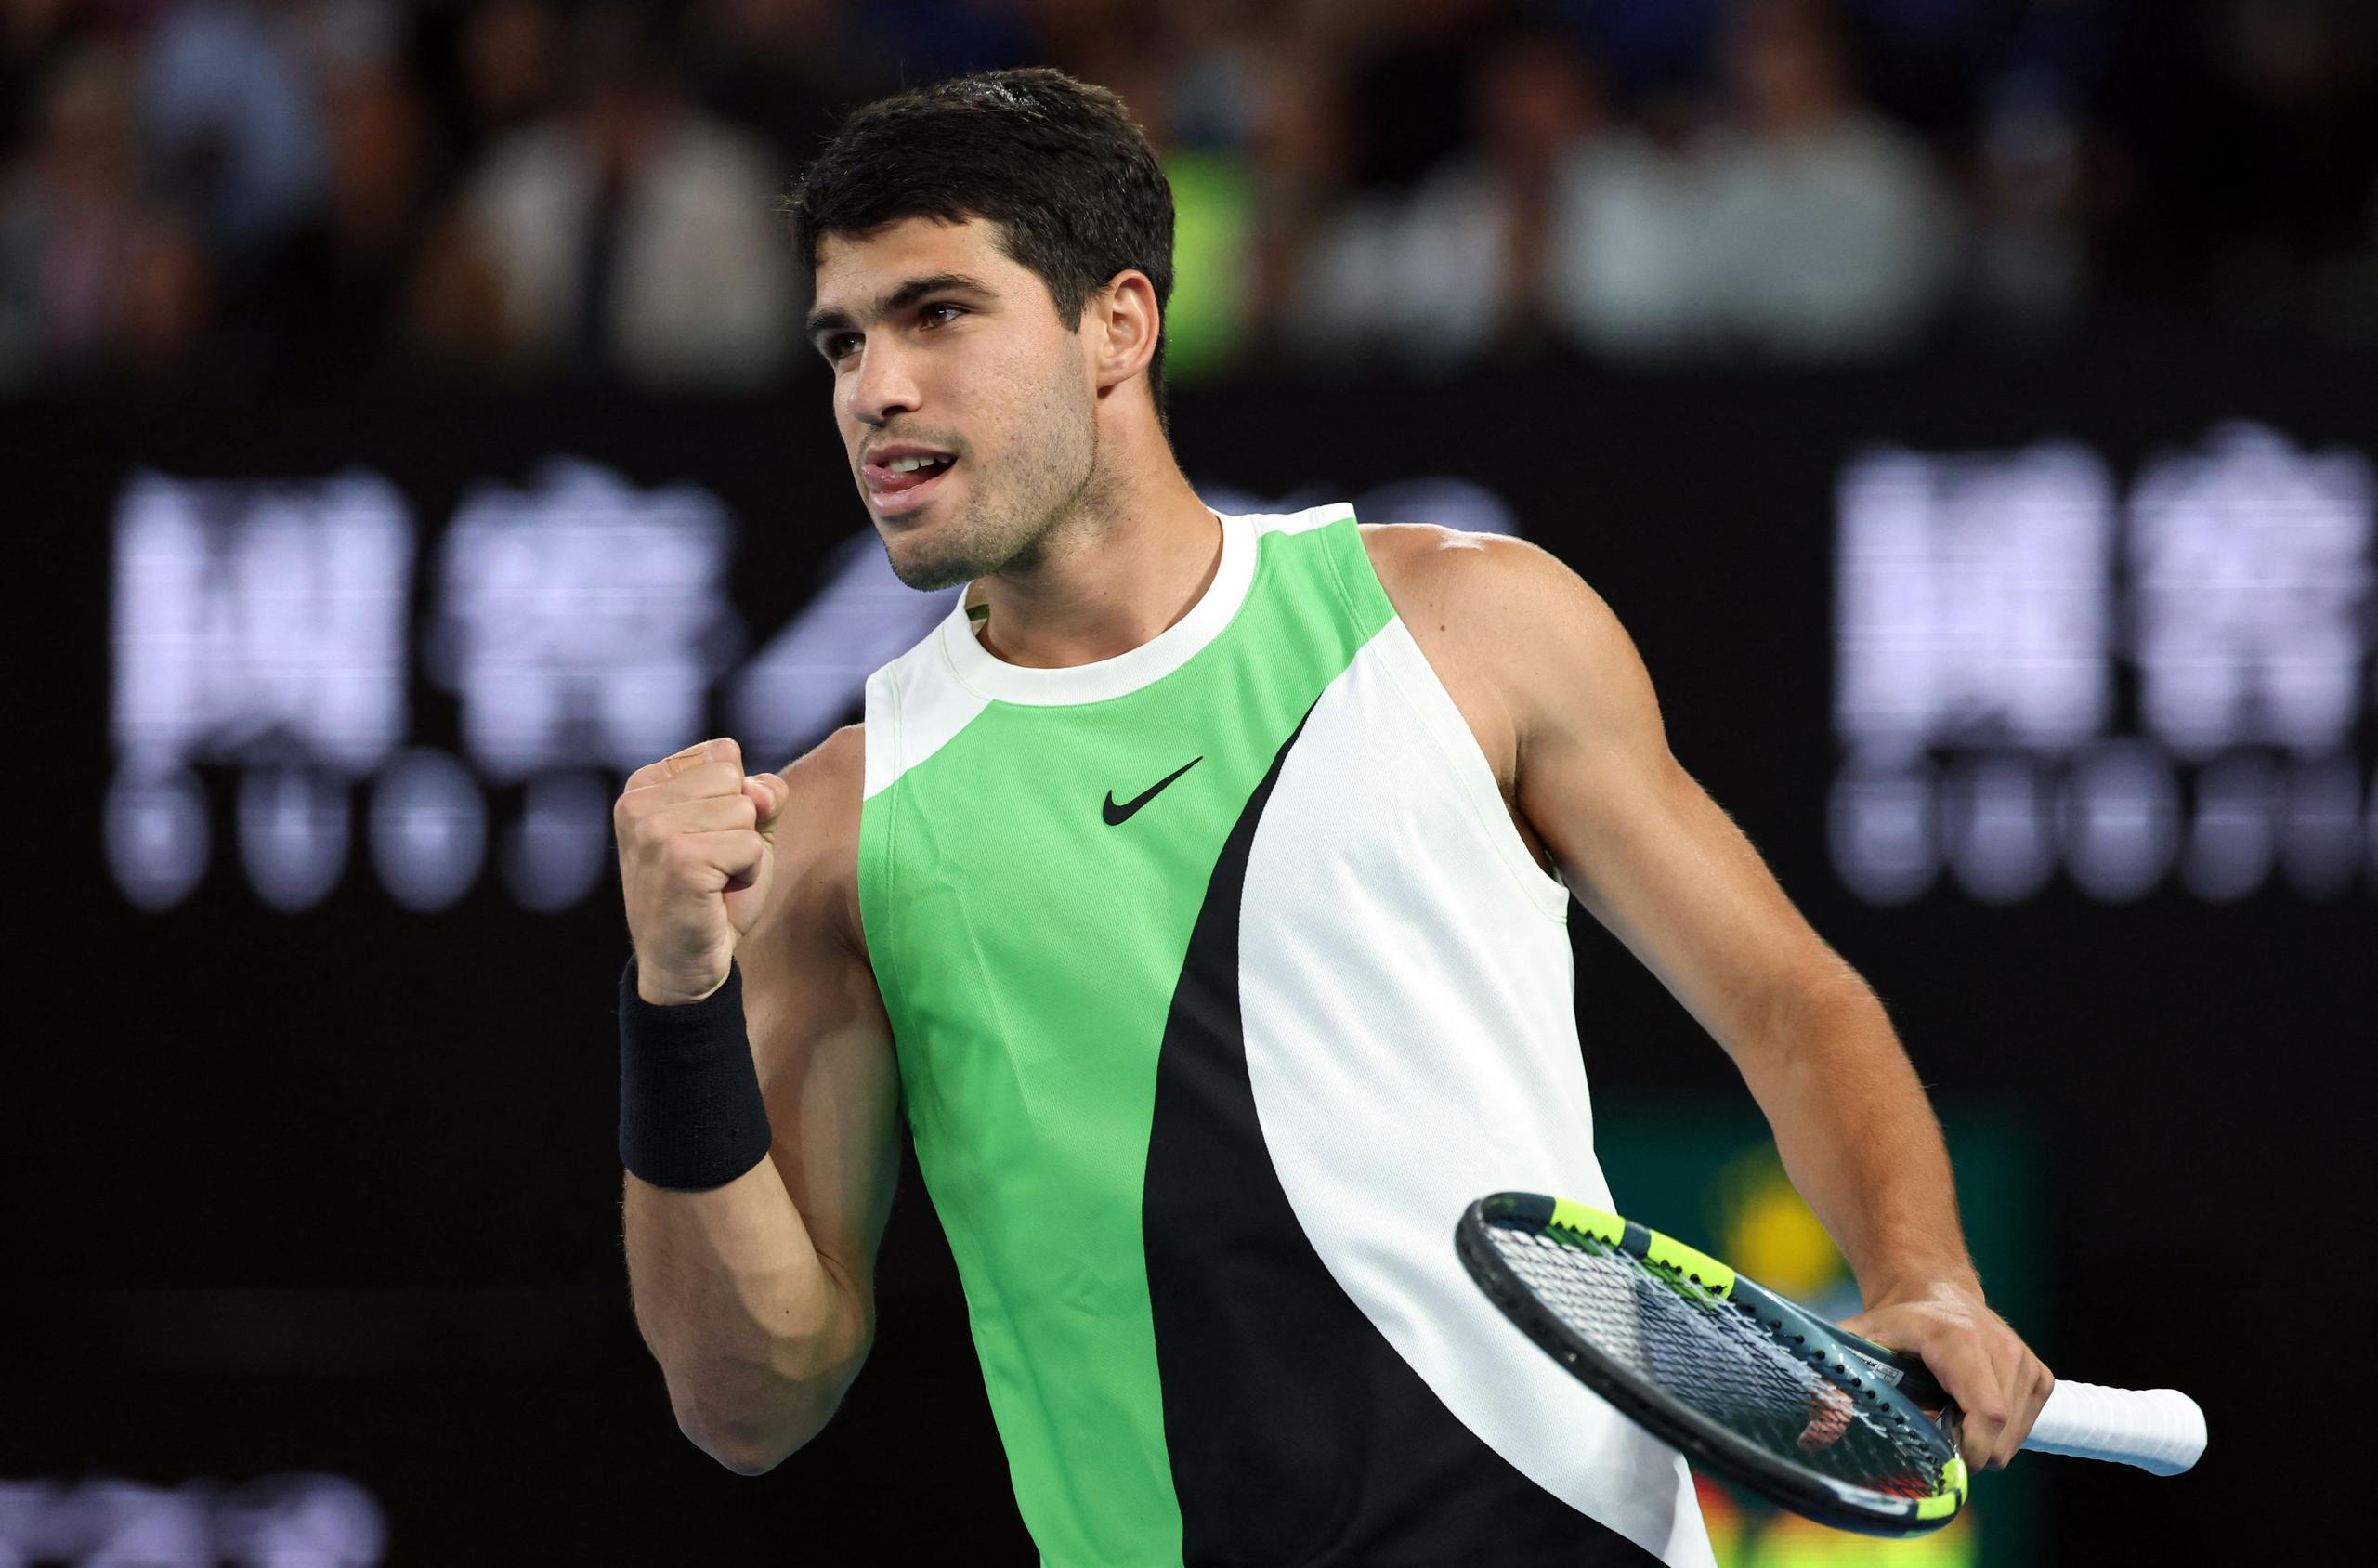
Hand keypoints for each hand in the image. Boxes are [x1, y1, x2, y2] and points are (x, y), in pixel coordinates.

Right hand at [614, 737, 790, 1004]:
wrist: (684, 965)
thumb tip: (760, 791)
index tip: (706, 838)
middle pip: (735, 778)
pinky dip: (749, 873)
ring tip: (713, 879)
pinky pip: (751, 846)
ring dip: (746, 851)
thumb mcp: (742, 830)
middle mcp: (638, 801)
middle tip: (712, 863)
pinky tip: (717, 894)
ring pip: (746, 811)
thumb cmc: (713, 894)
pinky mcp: (679, 860)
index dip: (736, 799)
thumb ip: (760, 794)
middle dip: (741, 824)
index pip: (724, 754)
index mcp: (644, 784)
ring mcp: (653, 830)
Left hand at [1841, 1279, 2052, 1469]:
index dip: (1969, 1451)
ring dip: (1980, 1441)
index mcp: (1959, 1340)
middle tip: (1933, 1431)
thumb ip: (1836, 1384)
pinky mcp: (2040, 1377)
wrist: (1935, 1291)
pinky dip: (1998, 1432)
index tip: (1940, 1461)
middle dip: (1966, 1451)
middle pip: (1999, 1438)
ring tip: (1948, 1411)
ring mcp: (2027, 1364)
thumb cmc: (1896, 1323)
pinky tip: (1969, 1406)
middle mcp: (2002, 1349)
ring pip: (2013, 1440)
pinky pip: (2023, 1429)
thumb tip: (1811, 1437)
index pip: (1986, 1413)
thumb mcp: (1859, 1341)